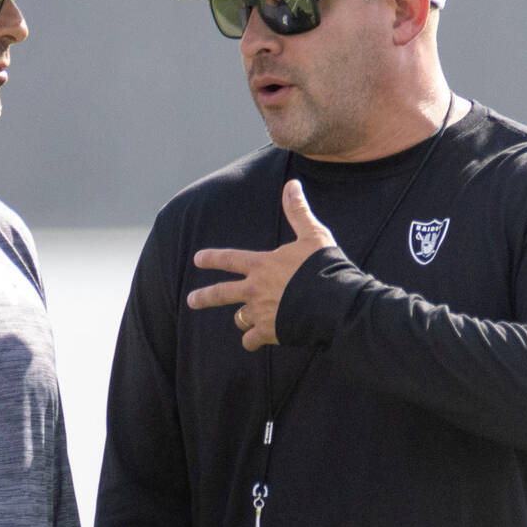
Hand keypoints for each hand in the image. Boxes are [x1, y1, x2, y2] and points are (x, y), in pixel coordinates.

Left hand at [186, 179, 335, 350]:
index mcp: (262, 265)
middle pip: (221, 294)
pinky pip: (252, 340)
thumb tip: (292, 184)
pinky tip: (255, 342)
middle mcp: (255, 289)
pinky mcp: (270, 332)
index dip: (212, 258)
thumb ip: (298, 212)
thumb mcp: (313, 235)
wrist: (335, 303)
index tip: (198, 259)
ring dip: (242, 318)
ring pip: (239, 318)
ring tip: (245, 320)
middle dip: (204, 297)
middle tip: (191, 301)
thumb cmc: (324, 267)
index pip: (229, 259)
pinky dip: (252, 341)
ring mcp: (260, 312)